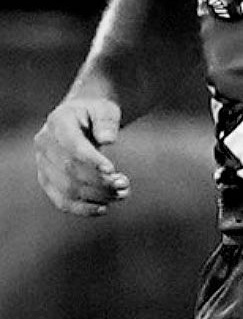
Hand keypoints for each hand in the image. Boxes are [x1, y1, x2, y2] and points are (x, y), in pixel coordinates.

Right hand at [34, 96, 129, 215]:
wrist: (81, 119)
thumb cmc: (96, 113)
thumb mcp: (105, 109)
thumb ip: (106, 121)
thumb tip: (108, 139)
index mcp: (58, 122)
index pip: (72, 146)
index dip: (91, 160)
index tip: (112, 170)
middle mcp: (44, 144)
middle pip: (69, 170)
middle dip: (99, 182)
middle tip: (123, 185)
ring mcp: (42, 164)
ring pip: (67, 188)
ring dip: (96, 196)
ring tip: (121, 194)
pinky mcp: (47, 181)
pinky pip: (62, 201)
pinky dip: (83, 209)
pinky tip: (104, 208)